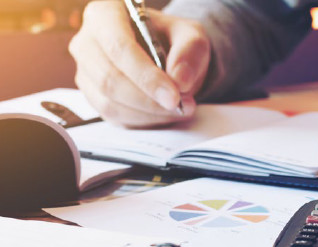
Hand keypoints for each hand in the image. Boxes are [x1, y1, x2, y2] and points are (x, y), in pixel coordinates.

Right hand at [69, 1, 209, 127]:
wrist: (167, 55)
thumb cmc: (173, 40)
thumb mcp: (191, 36)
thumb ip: (189, 52)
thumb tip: (179, 80)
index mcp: (105, 15)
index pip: (118, 48)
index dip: (146, 77)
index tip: (173, 96)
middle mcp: (87, 43)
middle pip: (110, 80)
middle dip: (149, 100)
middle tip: (181, 106)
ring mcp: (87, 73)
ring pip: (111, 104)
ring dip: (149, 113)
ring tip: (178, 109)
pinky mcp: (95, 98)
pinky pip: (115, 118)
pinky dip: (144, 121)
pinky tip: (163, 114)